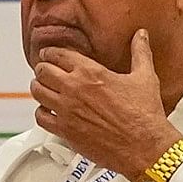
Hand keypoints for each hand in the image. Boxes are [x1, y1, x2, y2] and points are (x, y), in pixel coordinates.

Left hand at [30, 34, 182, 181]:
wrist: (143, 146)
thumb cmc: (144, 115)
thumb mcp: (145, 77)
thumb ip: (140, 52)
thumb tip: (141, 35)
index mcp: (90, 72)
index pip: (59, 54)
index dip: (51, 53)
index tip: (49, 54)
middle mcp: (74, 88)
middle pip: (43, 71)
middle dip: (43, 69)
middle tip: (45, 71)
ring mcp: (67, 110)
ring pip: (38, 92)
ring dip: (39, 88)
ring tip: (42, 88)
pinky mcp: (65, 130)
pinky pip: (40, 117)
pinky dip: (41, 113)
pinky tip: (47, 111)